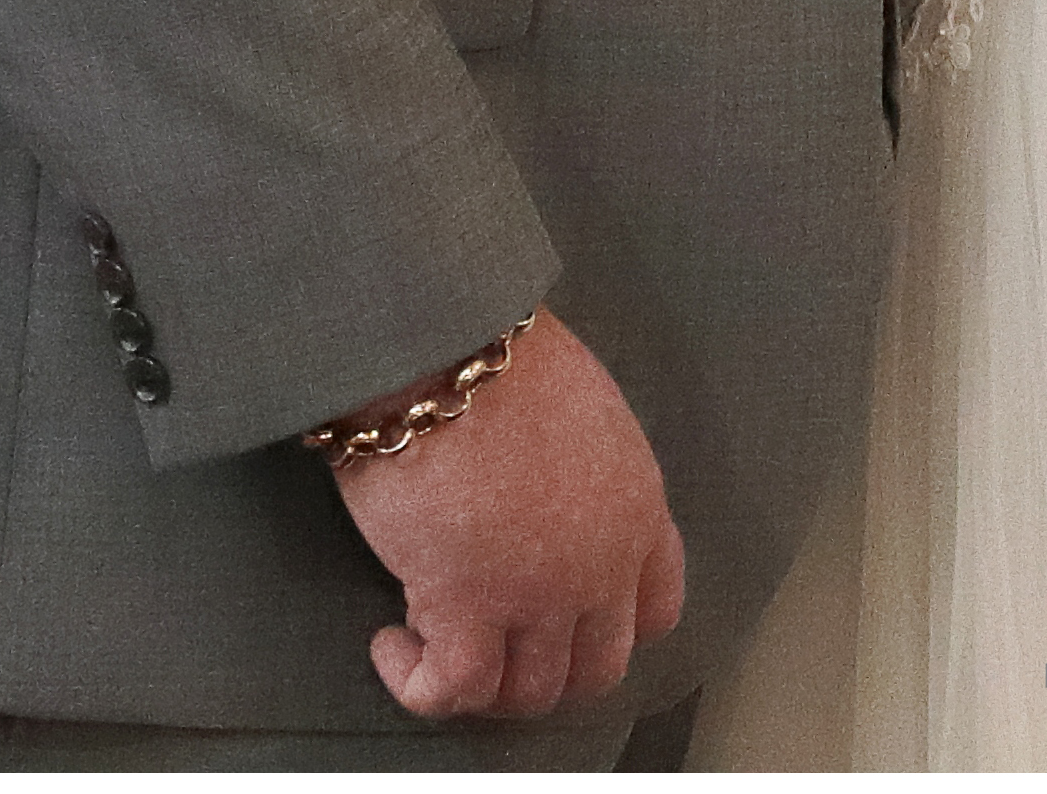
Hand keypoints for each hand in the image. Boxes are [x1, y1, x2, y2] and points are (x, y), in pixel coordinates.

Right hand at [340, 314, 689, 724]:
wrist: (445, 354)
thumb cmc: (503, 362)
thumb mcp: (587, 418)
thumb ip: (587, 479)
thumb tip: (545, 505)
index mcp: (638, 511)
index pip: (655, 612)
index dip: (607, 629)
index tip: (565, 623)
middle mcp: (601, 567)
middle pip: (593, 669)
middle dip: (544, 670)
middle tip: (493, 645)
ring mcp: (538, 598)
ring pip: (527, 693)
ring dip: (483, 684)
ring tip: (435, 643)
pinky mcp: (465, 610)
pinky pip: (450, 690)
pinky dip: (417, 683)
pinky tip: (391, 645)